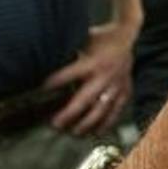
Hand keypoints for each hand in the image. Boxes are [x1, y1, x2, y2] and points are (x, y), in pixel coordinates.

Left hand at [44, 19, 137, 135]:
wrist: (127, 36)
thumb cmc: (100, 38)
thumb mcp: (83, 39)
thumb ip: (69, 51)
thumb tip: (45, 56)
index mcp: (92, 62)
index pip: (69, 75)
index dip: (54, 83)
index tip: (41, 91)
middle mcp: (105, 76)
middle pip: (85, 100)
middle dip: (69, 114)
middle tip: (56, 124)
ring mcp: (116, 86)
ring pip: (101, 109)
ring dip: (87, 123)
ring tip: (75, 133)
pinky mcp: (125, 91)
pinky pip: (116, 110)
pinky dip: (107, 122)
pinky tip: (97, 132)